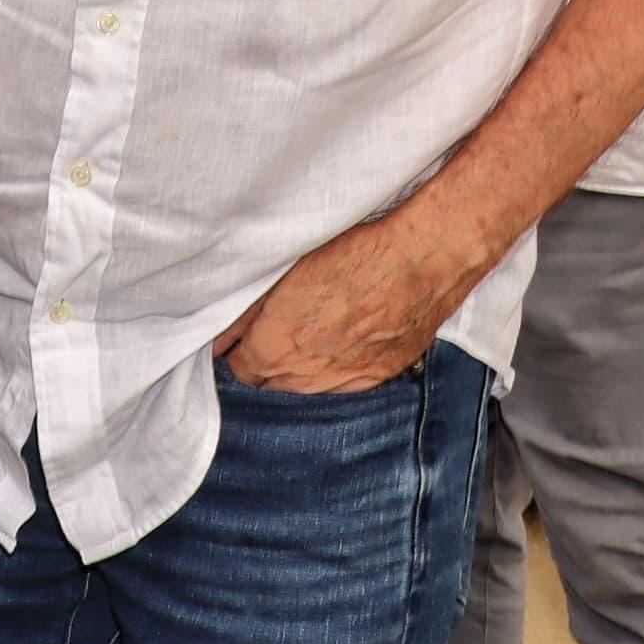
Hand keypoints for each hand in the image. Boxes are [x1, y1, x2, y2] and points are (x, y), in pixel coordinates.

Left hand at [212, 213, 473, 393]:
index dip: (234, 351)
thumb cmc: (353, 254)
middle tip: (264, 336)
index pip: (239, 368)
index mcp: (278, 348)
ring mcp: (349, 378)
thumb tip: (220, 335)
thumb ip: (246, 312)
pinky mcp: (382, 374)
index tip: (235, 338)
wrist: (423, 259)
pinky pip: (343, 385)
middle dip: (261, 363)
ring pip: (306, 388)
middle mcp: (310, 373)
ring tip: (299, 340)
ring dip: (295, 371)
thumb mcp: (284, 272)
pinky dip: (331, 372)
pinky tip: (334, 349)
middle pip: (270, 383)